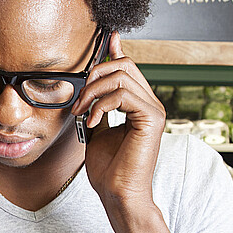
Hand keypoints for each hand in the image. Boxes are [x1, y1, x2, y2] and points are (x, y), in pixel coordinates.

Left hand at [71, 33, 166, 210]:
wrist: (117, 193)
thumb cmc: (107, 168)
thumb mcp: (95, 128)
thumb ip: (96, 105)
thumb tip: (89, 86)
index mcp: (138, 103)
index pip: (128, 66)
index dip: (115, 50)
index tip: (105, 38)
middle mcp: (150, 103)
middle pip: (124, 65)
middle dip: (94, 77)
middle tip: (79, 103)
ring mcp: (154, 110)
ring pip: (122, 75)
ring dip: (93, 92)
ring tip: (83, 114)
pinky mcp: (152, 119)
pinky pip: (123, 94)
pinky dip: (101, 105)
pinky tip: (93, 122)